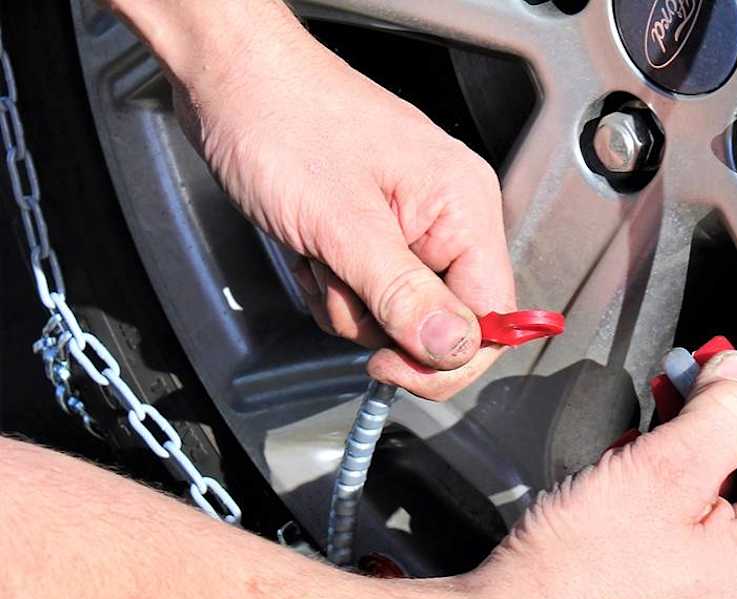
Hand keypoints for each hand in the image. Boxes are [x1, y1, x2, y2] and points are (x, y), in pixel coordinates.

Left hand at [162, 3, 513, 398]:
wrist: (228, 80)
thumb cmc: (283, 123)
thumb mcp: (342, 224)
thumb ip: (403, 295)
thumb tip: (454, 350)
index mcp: (463, 208)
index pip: (493, 317)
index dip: (449, 358)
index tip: (393, 367)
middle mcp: (449, 218)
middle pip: (445, 323)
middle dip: (383, 324)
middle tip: (340, 293)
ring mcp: (411, 227)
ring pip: (398, 316)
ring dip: (347, 306)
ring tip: (317, 257)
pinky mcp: (374, 233)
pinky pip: (368, 295)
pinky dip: (332, 288)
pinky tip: (309, 255)